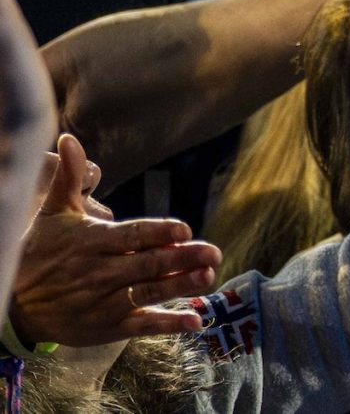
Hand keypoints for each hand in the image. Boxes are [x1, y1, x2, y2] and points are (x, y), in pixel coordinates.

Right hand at [10, 133, 216, 345]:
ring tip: (208, 277)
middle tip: (213, 252)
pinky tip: (194, 320)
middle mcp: (98, 273)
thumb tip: (68, 139)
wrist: (12, 304)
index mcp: (91, 243)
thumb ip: (69, 178)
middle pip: (147, 265)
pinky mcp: (106, 327)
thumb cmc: (40, 252)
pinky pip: (140, 326)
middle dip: (181, 259)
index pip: (132, 236)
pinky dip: (168, 323)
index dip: (159, 233)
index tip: (185, 230)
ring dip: (180, 286)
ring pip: (147, 293)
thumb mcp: (54, 213)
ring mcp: (103, 302)